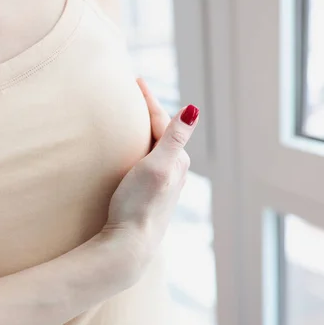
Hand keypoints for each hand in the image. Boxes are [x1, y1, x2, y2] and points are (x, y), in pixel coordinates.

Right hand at [101, 79, 199, 279]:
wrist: (130, 244)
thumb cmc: (140, 204)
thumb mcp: (158, 166)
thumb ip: (173, 138)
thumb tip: (193, 108)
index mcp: (176, 159)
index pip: (162, 120)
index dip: (148, 99)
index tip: (136, 81)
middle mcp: (174, 171)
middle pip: (161, 132)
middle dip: (150, 112)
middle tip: (136, 94)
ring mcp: (164, 184)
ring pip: (156, 148)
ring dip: (147, 131)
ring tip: (135, 120)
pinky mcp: (151, 195)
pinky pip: (149, 162)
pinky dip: (142, 149)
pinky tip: (135, 155)